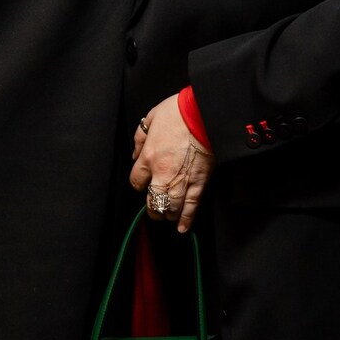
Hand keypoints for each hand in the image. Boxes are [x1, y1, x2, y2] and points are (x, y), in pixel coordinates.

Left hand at [130, 95, 213, 233]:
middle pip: (152, 201)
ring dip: (167, 215)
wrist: (205, 112)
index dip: (139, 184)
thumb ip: (140, 138)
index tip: (143, 182)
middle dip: (152, 208)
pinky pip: (191, 205)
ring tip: (167, 216)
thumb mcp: (151, 118)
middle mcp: (162, 173)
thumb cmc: (179, 112)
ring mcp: (181, 180)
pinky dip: (187, 219)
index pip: (136, 182)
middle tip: (154, 209)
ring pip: (171, 208)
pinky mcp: (200, 182)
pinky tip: (182, 228)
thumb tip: (135, 153)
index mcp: (148, 157)